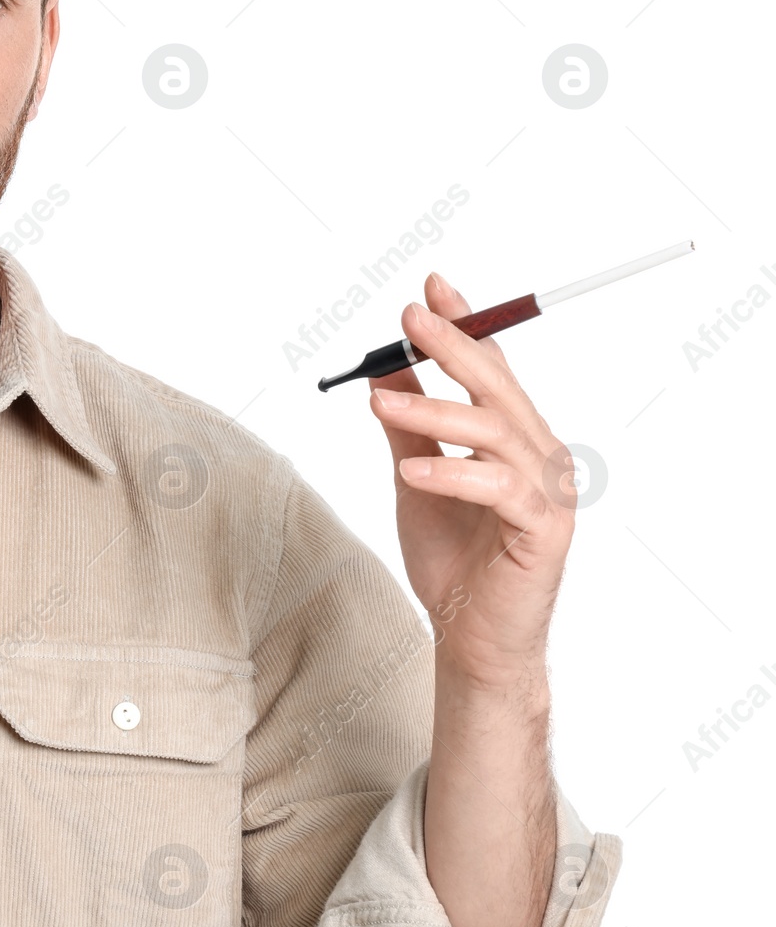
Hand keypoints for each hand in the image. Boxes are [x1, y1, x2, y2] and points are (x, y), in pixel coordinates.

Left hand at [368, 271, 577, 687]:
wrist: (468, 638)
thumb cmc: (451, 559)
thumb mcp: (414, 476)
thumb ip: (406, 426)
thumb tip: (383, 370)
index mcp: (513, 438)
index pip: (491, 369)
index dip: (465, 325)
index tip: (432, 287)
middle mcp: (539, 455)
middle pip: (497, 388)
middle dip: (452, 347)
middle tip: (409, 318)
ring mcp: (548, 492)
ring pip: (493, 434)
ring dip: (434, 412)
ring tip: (378, 403)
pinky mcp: (544, 532)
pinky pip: (499, 490)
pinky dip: (453, 476)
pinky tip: (412, 472)